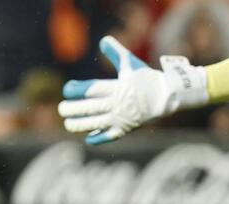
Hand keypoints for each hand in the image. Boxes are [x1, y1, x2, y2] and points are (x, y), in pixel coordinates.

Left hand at [58, 36, 208, 144]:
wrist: (167, 97)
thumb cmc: (146, 78)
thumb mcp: (131, 63)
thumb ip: (116, 52)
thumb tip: (103, 40)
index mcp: (117, 87)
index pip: (93, 89)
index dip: (78, 90)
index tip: (66, 90)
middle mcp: (117, 104)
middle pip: (90, 108)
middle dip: (73, 109)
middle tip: (61, 109)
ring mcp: (121, 118)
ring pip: (96, 124)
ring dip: (80, 125)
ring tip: (68, 124)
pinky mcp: (126, 129)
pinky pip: (110, 136)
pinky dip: (99, 138)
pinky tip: (88, 139)